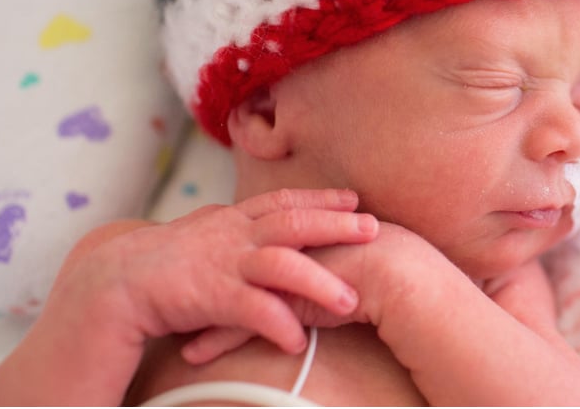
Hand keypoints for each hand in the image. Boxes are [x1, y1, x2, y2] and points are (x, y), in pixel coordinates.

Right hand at [56, 188, 378, 364]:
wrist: (108, 284)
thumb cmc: (161, 265)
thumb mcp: (203, 237)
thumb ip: (233, 228)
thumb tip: (260, 221)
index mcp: (230, 220)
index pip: (282, 202)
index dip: (319, 199)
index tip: (354, 199)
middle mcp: (231, 235)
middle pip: (293, 223)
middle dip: (335, 226)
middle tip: (375, 229)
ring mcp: (221, 263)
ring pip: (281, 265)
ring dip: (319, 283)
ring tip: (351, 301)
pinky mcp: (208, 295)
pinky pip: (251, 310)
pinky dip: (277, 324)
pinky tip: (297, 340)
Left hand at [182, 222, 458, 362]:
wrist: (404, 277)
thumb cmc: (389, 268)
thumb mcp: (355, 249)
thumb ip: (332, 251)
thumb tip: (325, 258)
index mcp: (303, 227)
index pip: (258, 234)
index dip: (233, 248)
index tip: (209, 258)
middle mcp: (285, 246)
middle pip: (232, 259)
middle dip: (205, 274)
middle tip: (178, 286)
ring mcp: (278, 274)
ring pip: (227, 291)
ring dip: (200, 310)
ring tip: (175, 327)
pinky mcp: (279, 304)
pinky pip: (238, 322)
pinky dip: (214, 339)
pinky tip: (193, 353)